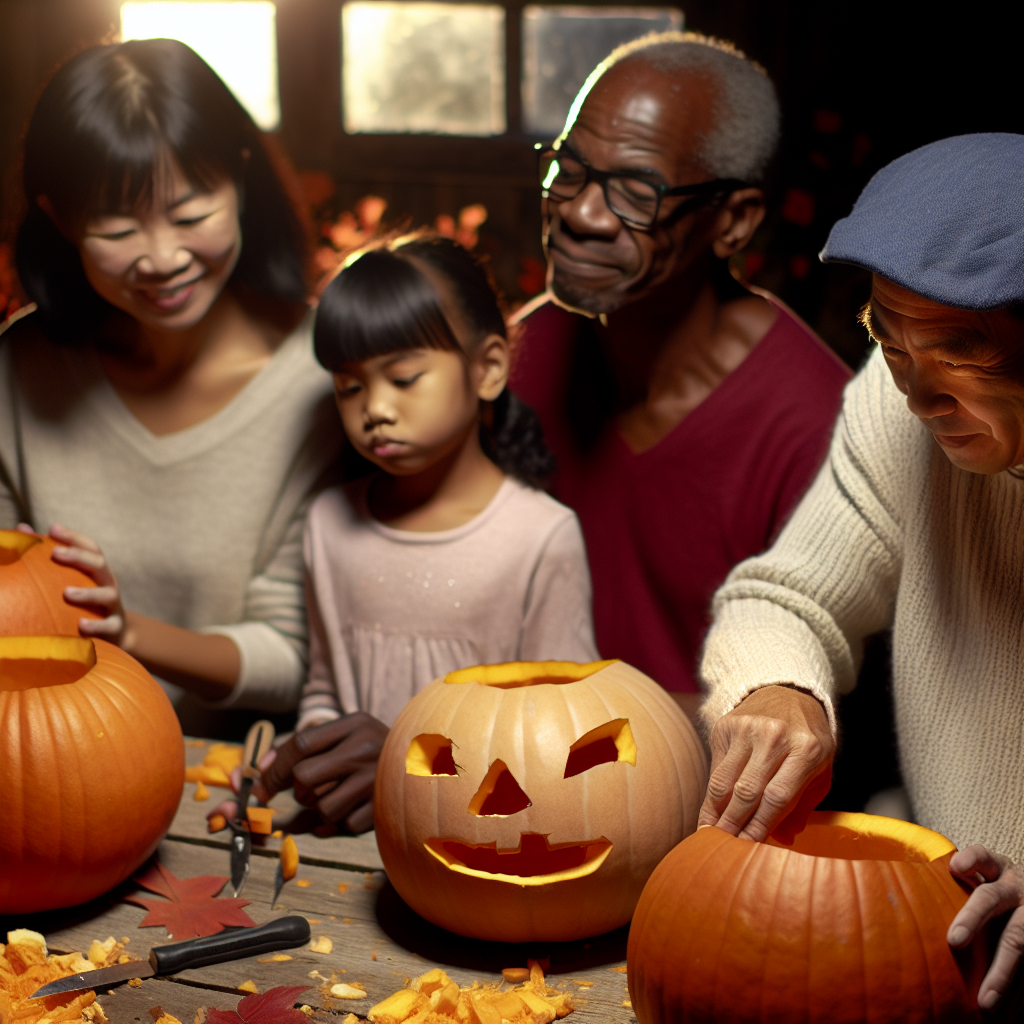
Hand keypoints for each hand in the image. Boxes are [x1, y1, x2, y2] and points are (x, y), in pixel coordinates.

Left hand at [25, 523, 126, 644]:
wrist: (116, 631)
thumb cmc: (86, 601)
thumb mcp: (74, 579)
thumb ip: (51, 557)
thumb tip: (22, 529)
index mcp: (97, 570)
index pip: (90, 548)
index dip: (73, 537)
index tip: (53, 529)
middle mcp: (108, 583)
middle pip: (100, 564)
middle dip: (78, 556)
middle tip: (55, 553)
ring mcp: (114, 605)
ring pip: (108, 594)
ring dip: (88, 593)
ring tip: (66, 593)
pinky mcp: (115, 627)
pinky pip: (109, 625)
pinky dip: (97, 625)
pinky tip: (81, 625)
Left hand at [256, 714, 388, 835]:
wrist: (424, 763)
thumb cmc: (369, 749)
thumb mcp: (343, 735)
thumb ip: (301, 748)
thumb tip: (255, 769)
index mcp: (355, 723)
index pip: (300, 744)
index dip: (274, 768)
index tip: (262, 787)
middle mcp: (367, 748)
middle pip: (304, 777)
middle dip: (299, 790)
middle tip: (308, 790)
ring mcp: (377, 779)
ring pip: (322, 808)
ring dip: (321, 808)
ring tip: (337, 796)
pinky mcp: (385, 807)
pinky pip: (344, 826)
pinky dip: (341, 823)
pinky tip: (353, 808)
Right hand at [698, 684, 833, 841]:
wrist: (787, 693)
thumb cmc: (808, 740)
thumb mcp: (820, 770)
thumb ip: (803, 806)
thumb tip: (782, 840)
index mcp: (806, 750)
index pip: (777, 797)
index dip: (759, 826)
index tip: (748, 848)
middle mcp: (775, 736)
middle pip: (747, 791)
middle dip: (733, 824)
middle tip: (723, 846)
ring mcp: (747, 728)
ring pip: (724, 780)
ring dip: (715, 812)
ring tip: (710, 833)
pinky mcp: (726, 725)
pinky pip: (716, 767)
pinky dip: (712, 792)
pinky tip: (710, 810)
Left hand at [948, 846, 1023, 1011]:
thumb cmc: (993, 891)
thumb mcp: (980, 878)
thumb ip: (948, 883)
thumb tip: (883, 892)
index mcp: (996, 867)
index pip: (982, 856)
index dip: (970, 859)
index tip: (954, 867)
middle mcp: (1015, 887)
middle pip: (992, 898)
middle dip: (973, 918)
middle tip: (953, 941)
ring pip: (1019, 941)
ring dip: (1002, 974)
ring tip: (985, 1004)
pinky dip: (1020, 993)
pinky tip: (1007, 1014)